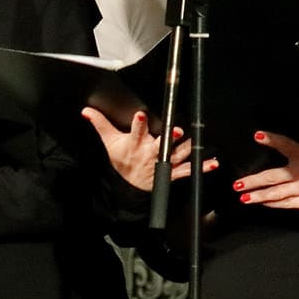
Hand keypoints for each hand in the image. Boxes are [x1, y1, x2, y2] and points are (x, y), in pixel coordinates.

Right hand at [83, 107, 211, 191]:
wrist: (127, 187)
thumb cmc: (121, 160)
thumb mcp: (109, 142)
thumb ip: (100, 124)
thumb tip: (87, 111)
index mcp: (135, 144)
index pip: (136, 131)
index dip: (139, 123)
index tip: (141, 115)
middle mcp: (150, 153)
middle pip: (160, 144)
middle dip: (168, 138)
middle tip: (176, 130)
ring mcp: (162, 163)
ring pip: (177, 154)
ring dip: (187, 149)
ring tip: (196, 142)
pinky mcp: (171, 172)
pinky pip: (187, 170)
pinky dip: (201, 167)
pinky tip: (212, 163)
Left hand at [236, 132, 298, 212]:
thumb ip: (298, 155)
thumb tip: (280, 155)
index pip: (286, 144)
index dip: (271, 139)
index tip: (257, 136)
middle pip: (271, 176)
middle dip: (252, 181)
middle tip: (238, 184)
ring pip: (275, 194)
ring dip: (257, 196)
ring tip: (244, 197)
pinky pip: (285, 204)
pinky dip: (273, 204)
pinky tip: (264, 203)